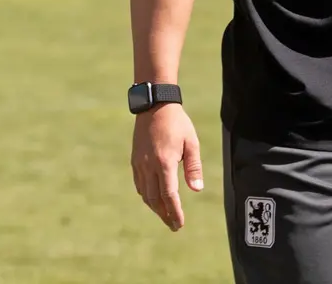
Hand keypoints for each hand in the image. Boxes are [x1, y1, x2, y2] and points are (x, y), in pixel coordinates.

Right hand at [130, 103, 203, 230]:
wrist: (154, 106)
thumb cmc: (178, 124)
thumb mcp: (191, 143)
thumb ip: (194, 167)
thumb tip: (197, 190)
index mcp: (164, 162)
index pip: (168, 195)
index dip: (174, 212)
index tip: (179, 224)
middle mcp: (149, 165)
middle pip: (155, 199)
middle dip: (164, 215)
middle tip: (174, 226)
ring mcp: (139, 164)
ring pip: (145, 194)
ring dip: (155, 208)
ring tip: (165, 216)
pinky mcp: (135, 160)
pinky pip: (139, 184)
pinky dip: (147, 196)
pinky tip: (154, 200)